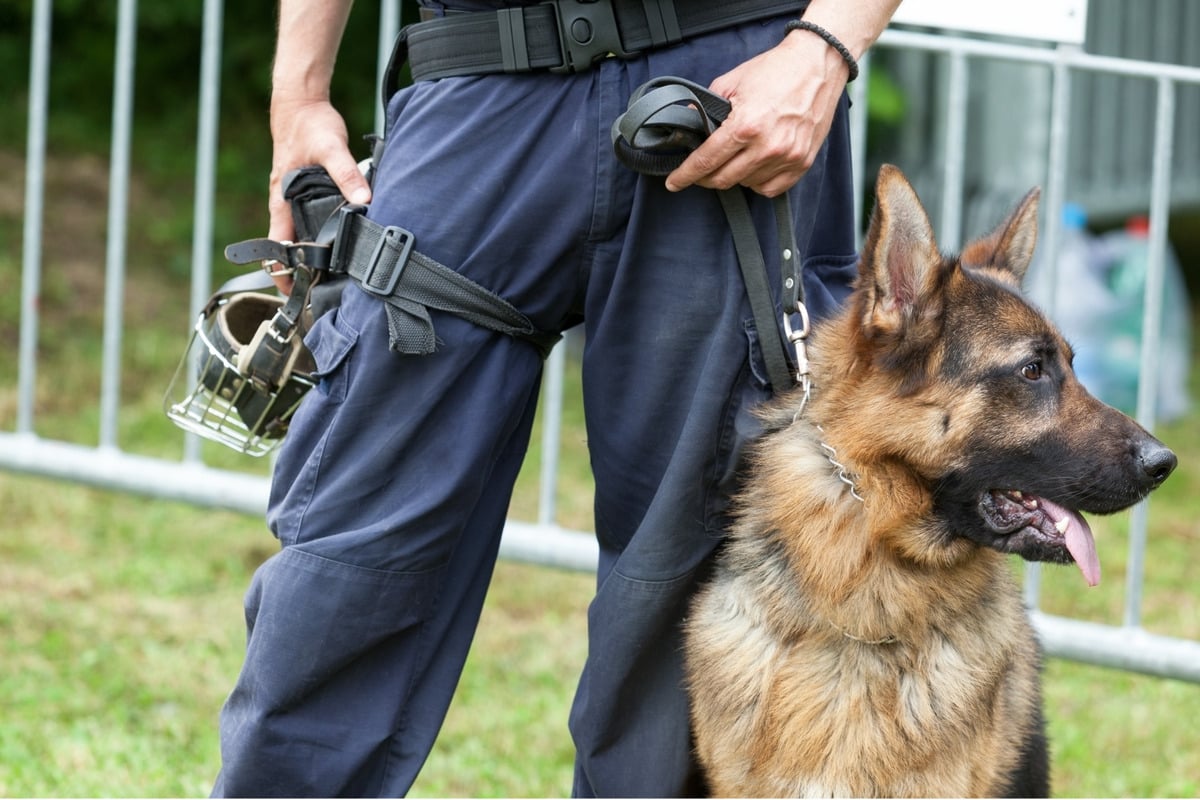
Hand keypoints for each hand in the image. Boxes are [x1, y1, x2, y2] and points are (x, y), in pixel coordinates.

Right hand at [266, 96, 371, 293]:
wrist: (301, 100)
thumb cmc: (309, 124)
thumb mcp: (331, 148)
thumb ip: (348, 175)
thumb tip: (364, 202)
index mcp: (282, 200)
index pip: (276, 247)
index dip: (283, 273)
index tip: (297, 293)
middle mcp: (284, 203)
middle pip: (287, 248)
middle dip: (300, 272)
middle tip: (323, 293)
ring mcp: (292, 198)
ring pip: (300, 235)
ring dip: (312, 255)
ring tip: (334, 277)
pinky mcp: (304, 190)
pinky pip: (309, 219)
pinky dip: (320, 235)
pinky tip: (341, 243)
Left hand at [664, 28, 850, 197]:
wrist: (817, 64)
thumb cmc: (776, 70)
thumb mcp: (733, 82)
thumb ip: (708, 106)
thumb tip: (688, 120)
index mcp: (745, 126)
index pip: (705, 161)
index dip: (685, 175)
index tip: (674, 183)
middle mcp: (766, 146)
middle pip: (723, 179)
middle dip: (706, 178)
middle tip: (701, 170)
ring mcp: (787, 157)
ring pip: (746, 184)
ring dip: (734, 175)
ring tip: (736, 156)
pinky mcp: (802, 162)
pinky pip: (771, 189)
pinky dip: (757, 182)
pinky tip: (754, 167)